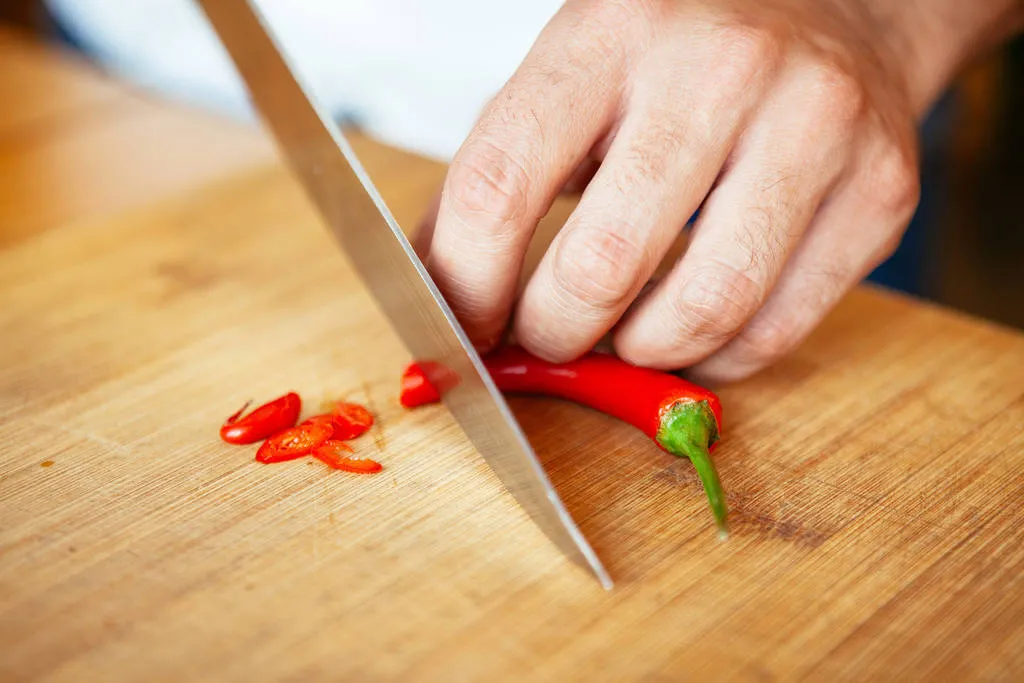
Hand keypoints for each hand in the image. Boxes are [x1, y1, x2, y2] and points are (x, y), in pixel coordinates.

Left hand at [416, 0, 1020, 381]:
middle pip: (601, 267)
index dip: (467, 289)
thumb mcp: (574, 77)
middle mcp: (717, 68)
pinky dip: (717, 356)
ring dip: (641, 353)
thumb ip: (504, 177)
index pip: (499, 188)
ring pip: (701, 311)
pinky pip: (775, 331)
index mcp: (609, 33)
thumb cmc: (679, 55)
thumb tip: (446, 295)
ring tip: (626, 335)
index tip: (465, 331)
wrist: (839, 8)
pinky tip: (696, 329)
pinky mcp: (878, 190)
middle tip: (549, 337)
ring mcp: (813, 125)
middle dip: (554, 335)